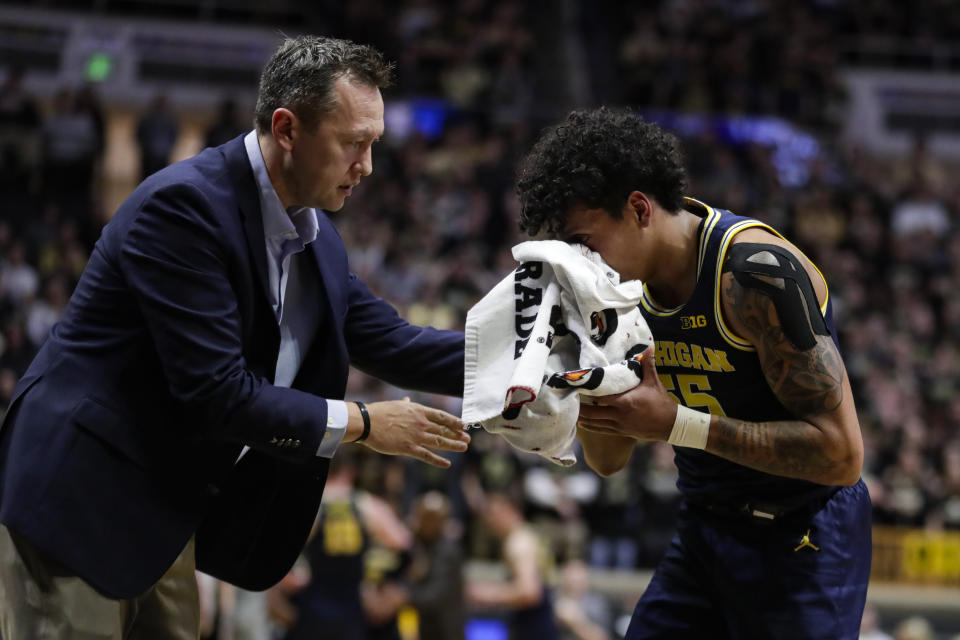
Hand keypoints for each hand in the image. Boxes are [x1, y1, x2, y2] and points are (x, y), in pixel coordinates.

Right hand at [354, 399, 469, 467]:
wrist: (367, 422)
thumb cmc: (379, 412)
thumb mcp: (396, 405)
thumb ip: (406, 405)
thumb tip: (408, 400)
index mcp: (418, 410)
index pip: (441, 416)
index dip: (454, 421)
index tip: (464, 425)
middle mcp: (421, 423)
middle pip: (444, 429)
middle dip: (457, 434)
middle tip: (467, 439)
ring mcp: (416, 436)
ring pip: (439, 441)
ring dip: (453, 445)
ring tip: (464, 448)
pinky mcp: (408, 448)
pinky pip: (427, 455)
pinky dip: (438, 460)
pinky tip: (447, 463)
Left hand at [577, 345, 676, 440]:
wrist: (670, 425)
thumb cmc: (661, 402)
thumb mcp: (653, 382)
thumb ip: (648, 365)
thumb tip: (649, 347)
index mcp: (625, 401)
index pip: (601, 398)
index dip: (589, 394)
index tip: (579, 389)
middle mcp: (619, 415)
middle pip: (594, 413)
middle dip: (582, 408)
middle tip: (571, 401)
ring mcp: (620, 425)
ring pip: (596, 423)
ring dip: (584, 418)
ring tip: (573, 412)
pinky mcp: (621, 432)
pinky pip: (603, 430)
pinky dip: (592, 427)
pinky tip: (583, 424)